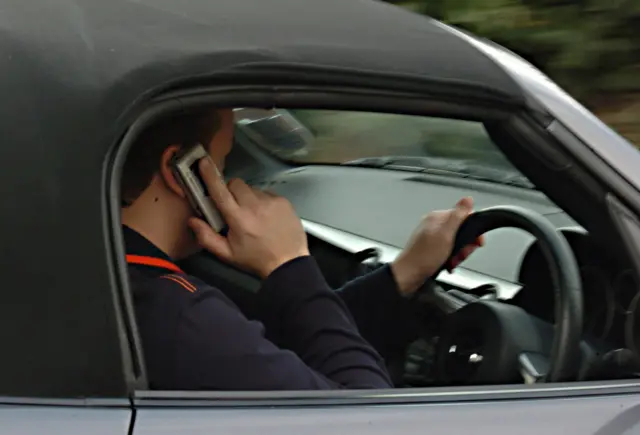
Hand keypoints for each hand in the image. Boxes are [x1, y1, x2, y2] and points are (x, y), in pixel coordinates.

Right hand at [188, 158, 309, 278]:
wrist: (288, 262)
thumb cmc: (255, 259)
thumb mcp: (228, 254)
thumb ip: (206, 237)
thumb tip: (192, 221)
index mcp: (238, 218)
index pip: (220, 191)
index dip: (210, 175)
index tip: (204, 162)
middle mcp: (254, 205)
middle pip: (235, 184)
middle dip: (230, 191)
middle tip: (233, 207)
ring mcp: (271, 201)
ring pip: (251, 188)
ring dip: (247, 197)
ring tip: (252, 215)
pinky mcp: (283, 201)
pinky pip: (266, 193)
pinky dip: (262, 201)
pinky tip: (265, 216)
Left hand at [390, 197, 483, 296]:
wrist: (408, 275)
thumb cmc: (423, 257)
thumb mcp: (446, 234)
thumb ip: (458, 216)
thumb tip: (468, 199)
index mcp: (437, 217)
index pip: (464, 217)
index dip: (473, 231)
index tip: (476, 242)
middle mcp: (434, 225)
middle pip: (461, 231)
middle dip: (464, 246)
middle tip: (460, 254)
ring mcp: (432, 237)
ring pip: (455, 243)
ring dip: (458, 254)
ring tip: (452, 261)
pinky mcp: (431, 249)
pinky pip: (447, 251)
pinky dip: (450, 258)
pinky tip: (447, 264)